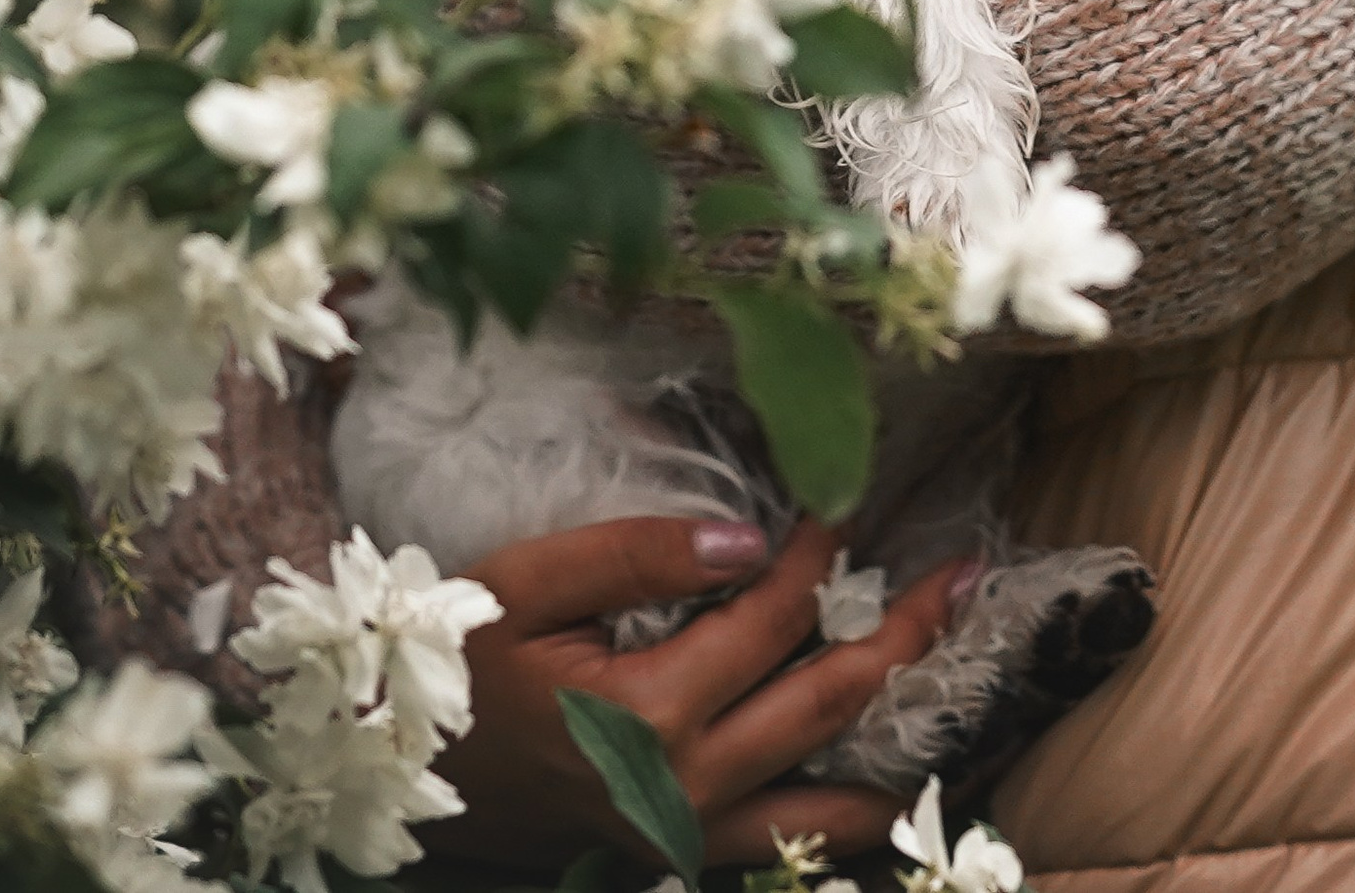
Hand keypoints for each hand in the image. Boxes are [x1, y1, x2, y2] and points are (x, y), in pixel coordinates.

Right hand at [441, 511, 975, 870]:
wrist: (392, 773)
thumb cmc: (448, 664)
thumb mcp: (525, 582)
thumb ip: (637, 555)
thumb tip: (747, 540)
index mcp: (648, 715)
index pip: (768, 618)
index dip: (814, 552)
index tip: (844, 498)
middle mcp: (682, 788)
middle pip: (825, 705)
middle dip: (902, 633)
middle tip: (962, 575)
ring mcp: (681, 836)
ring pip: (823, 805)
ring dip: (896, 740)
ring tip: (957, 687)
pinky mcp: (670, 855)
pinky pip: (778, 842)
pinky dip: (839, 813)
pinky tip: (877, 778)